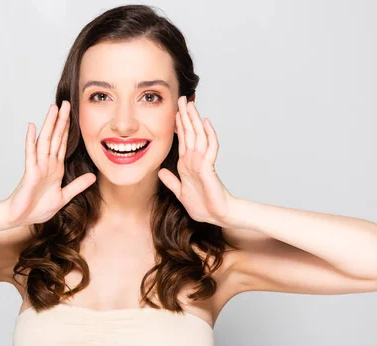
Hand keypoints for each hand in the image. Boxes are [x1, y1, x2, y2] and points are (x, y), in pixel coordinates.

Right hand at [4, 101, 95, 226]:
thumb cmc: (38, 208)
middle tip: (66, 103)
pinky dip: (31, 140)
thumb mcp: (64, 196)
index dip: (68, 129)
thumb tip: (93, 176)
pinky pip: (30, 154)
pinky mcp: (30, 173)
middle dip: (61, 120)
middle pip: (55, 137)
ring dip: (49, 124)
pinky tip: (32, 127)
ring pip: (45, 141)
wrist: (20, 218)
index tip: (74, 114)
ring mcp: (38, 166)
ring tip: (53, 108)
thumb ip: (77, 186)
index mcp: (56, 168)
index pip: (63, 144)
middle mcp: (47, 164)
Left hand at [157, 96, 235, 226]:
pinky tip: (205, 122)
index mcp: (186, 164)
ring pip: (198, 136)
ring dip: (194, 120)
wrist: (216, 215)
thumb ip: (171, 181)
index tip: (174, 111)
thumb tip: (160, 172)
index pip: (182, 140)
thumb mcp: (180, 192)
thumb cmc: (202, 205)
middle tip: (182, 98)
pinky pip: (210, 148)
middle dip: (185, 116)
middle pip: (190, 133)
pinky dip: (209, 135)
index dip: (178, 126)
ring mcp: (202, 162)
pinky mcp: (209, 167)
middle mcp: (194, 159)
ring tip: (191, 104)